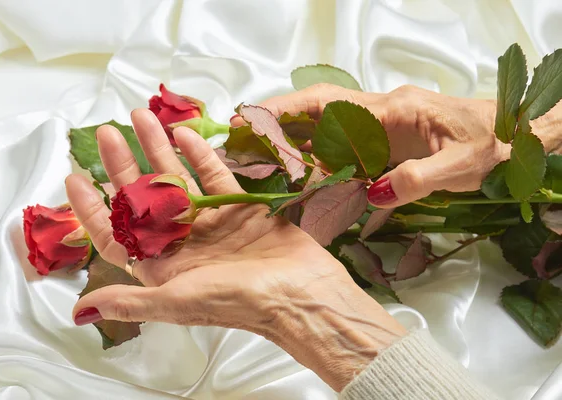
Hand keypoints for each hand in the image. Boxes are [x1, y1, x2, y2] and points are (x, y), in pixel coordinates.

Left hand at [66, 109, 405, 390]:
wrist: (301, 294)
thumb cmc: (239, 303)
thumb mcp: (178, 302)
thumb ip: (130, 302)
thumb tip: (81, 310)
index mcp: (163, 267)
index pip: (117, 236)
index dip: (93, 210)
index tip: (76, 178)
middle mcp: (182, 243)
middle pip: (143, 199)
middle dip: (122, 166)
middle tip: (107, 133)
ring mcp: (210, 223)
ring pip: (177, 180)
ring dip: (158, 150)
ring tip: (142, 118)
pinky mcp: (238, 207)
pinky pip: (213, 175)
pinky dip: (199, 154)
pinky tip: (184, 133)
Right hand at [250, 83, 561, 207]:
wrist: (511, 136)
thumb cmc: (490, 145)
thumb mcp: (461, 165)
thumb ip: (418, 178)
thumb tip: (372, 193)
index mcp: (392, 110)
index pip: (329, 104)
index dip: (287, 110)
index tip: (252, 117)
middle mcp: (378, 113)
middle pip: (316, 109)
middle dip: (277, 118)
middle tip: (239, 134)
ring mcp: (378, 127)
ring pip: (324, 128)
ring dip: (291, 141)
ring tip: (259, 161)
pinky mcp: (383, 143)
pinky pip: (341, 147)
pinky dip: (316, 160)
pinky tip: (302, 179)